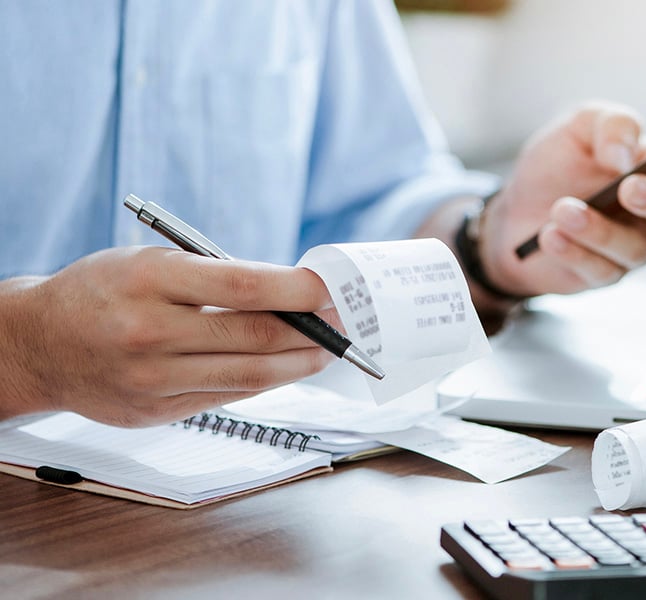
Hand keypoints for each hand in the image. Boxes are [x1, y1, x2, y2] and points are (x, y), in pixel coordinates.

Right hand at [0, 247, 338, 426]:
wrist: (38, 344)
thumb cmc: (102, 292)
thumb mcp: (150, 263)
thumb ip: (214, 277)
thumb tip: (290, 293)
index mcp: (149, 279)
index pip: (243, 285)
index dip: (297, 290)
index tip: (330, 288)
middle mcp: (149, 331)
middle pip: (255, 336)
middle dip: (311, 329)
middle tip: (342, 321)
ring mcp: (151, 379)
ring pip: (249, 377)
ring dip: (299, 364)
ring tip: (326, 350)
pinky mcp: (155, 412)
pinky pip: (227, 397)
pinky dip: (264, 382)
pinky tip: (284, 368)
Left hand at [478, 102, 645, 296]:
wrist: (510, 210)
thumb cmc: (555, 168)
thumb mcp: (577, 128)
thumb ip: (610, 125)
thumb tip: (627, 154)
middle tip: (629, 187)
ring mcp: (631, 247)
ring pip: (636, 248)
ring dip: (598, 228)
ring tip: (562, 209)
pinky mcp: (602, 275)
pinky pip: (600, 270)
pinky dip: (574, 250)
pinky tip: (550, 235)